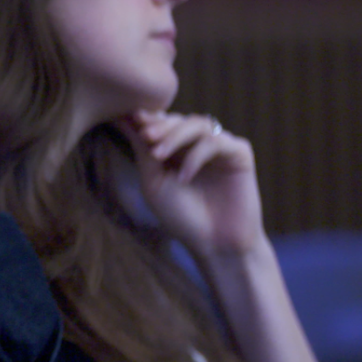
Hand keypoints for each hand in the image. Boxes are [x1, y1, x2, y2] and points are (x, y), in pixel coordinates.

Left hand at [122, 110, 264, 263]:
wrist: (215, 244)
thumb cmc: (181, 216)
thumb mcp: (154, 181)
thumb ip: (143, 150)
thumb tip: (121, 117)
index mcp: (177, 149)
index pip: (163, 122)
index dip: (148, 118)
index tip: (130, 117)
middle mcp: (199, 144)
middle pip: (179, 119)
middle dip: (160, 125)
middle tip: (145, 135)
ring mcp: (221, 147)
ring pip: (198, 124)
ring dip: (175, 136)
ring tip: (158, 156)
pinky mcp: (240, 154)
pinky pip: (216, 142)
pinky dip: (196, 156)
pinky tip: (185, 177)